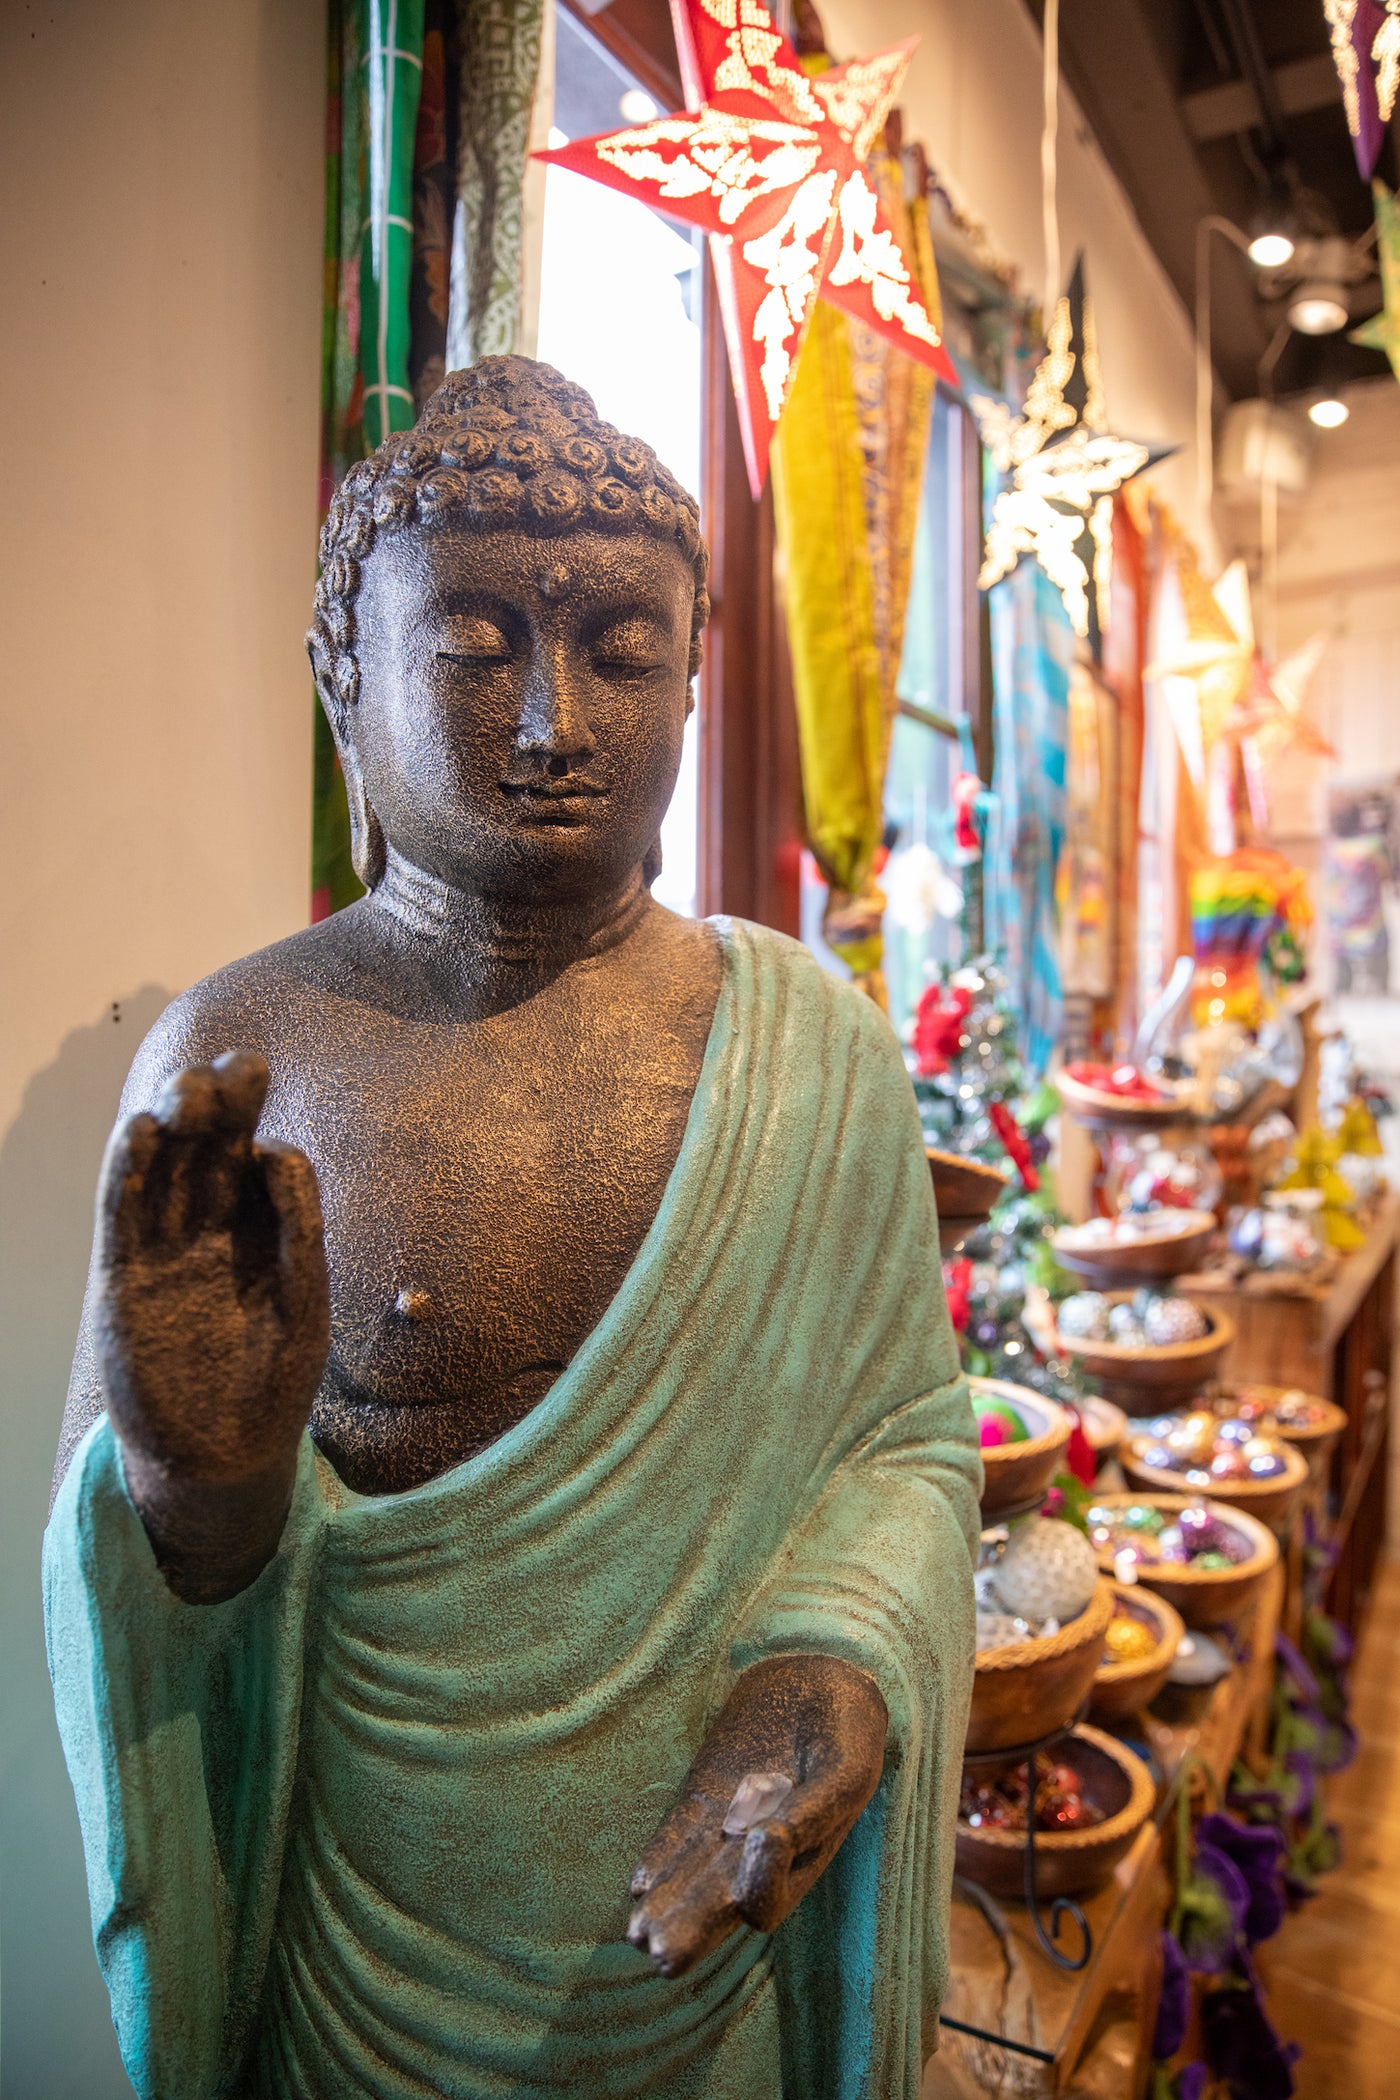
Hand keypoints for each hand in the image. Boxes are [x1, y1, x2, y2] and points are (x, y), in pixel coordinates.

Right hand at [95, 1051, 329, 1600]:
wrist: (224, 1455)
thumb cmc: (273, 1380)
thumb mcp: (304, 1303)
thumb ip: (299, 1231)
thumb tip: (277, 1150)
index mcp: (262, 1229)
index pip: (254, 1151)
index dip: (252, 1111)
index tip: (255, 1078)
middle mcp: (210, 1229)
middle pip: (206, 1147)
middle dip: (214, 1101)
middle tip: (225, 1069)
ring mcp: (164, 1250)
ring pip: (161, 1169)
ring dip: (170, 1123)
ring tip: (186, 1092)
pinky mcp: (123, 1279)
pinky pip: (121, 1214)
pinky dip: (126, 1171)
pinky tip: (140, 1133)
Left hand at [627, 1654, 886, 1977]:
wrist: (820, 1678)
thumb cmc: (844, 1731)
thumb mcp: (844, 1771)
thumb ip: (813, 1814)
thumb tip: (765, 1838)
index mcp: (802, 1861)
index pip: (769, 1901)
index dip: (760, 1883)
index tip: (766, 1834)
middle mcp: (760, 1856)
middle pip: (720, 1904)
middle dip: (690, 1928)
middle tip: (661, 1956)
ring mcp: (727, 1825)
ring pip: (692, 1875)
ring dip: (667, 1904)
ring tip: (639, 1934)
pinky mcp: (705, 1793)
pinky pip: (679, 1832)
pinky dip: (660, 1857)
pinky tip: (639, 1884)